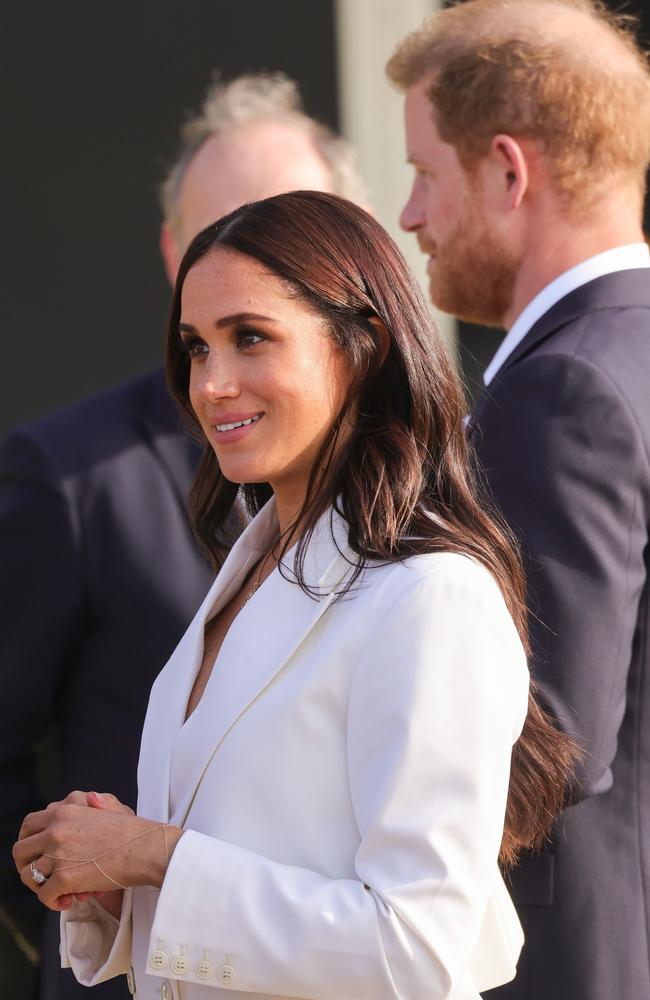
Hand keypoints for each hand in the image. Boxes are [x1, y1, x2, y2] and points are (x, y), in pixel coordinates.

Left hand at [13, 792, 179, 911]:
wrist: (146, 849)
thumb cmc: (132, 831)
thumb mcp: (108, 805)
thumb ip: (89, 802)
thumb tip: (79, 801)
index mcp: (64, 811)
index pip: (28, 825)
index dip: (28, 842)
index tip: (37, 854)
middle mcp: (55, 830)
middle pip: (20, 851)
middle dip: (27, 866)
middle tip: (42, 877)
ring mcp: (58, 854)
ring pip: (29, 876)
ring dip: (41, 887)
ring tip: (58, 891)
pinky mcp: (64, 878)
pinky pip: (45, 896)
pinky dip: (53, 902)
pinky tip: (68, 900)